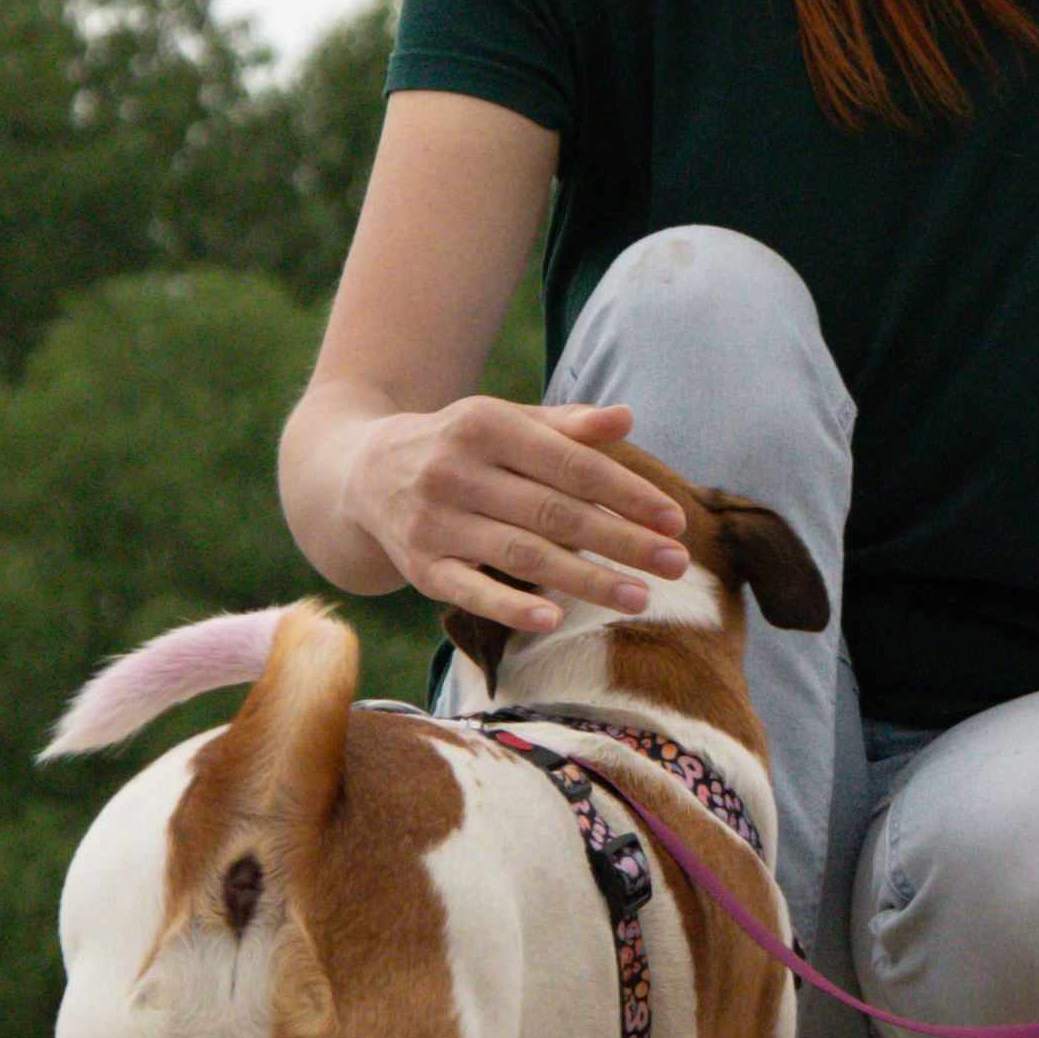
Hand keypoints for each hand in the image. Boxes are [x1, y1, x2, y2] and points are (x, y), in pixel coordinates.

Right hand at [343, 397, 692, 638]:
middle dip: (621, 541)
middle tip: (677, 565)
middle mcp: (458, 470)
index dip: (627, 494)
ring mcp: (436, 521)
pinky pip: (470, 590)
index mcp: (487, 425)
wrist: (361, 472)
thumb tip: (626, 418)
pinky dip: (510, 606)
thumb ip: (566, 426)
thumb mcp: (505, 423)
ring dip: (586, 579)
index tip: (675, 521)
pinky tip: (553, 619)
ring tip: (640, 597)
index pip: (572, 465)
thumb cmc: (459, 447)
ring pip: (522, 555)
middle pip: (554, 513)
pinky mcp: (420, 566)